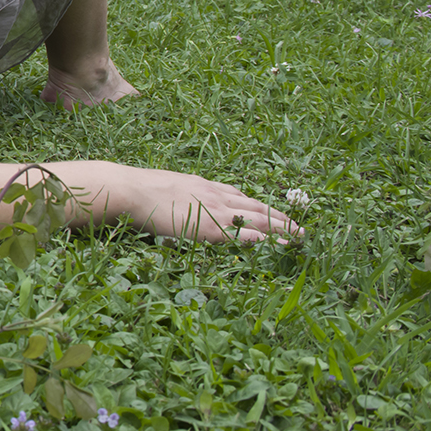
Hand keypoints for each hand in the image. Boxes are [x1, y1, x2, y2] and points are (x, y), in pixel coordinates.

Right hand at [91, 164, 301, 243]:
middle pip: (256, 206)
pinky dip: (265, 239)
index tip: (273, 212)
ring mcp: (215, 211)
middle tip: (299, 226)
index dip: (259, 205)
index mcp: (203, 185)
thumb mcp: (165, 188)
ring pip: (258, 219)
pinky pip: (246, 234)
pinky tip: (278, 245)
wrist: (130, 190)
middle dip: (279, 216)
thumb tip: (177, 203)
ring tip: (299, 235)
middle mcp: (215, 195)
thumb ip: (178, 195)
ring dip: (281, 227)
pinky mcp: (211, 229)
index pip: (239, 195)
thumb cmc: (138, 191)